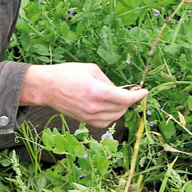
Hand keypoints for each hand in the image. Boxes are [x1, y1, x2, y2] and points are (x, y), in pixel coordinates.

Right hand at [20, 63, 147, 127]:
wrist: (46, 87)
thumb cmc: (67, 74)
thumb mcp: (91, 69)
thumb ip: (108, 80)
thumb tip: (117, 89)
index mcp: (98, 91)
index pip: (126, 98)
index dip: (138, 96)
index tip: (145, 92)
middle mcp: (95, 106)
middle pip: (122, 108)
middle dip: (129, 100)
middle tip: (130, 92)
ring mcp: (89, 116)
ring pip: (115, 116)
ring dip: (121, 108)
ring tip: (118, 98)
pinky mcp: (84, 120)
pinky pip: (105, 122)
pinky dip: (111, 116)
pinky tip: (109, 107)